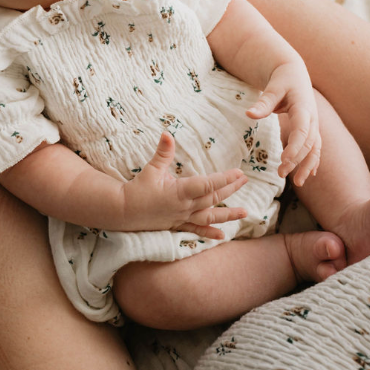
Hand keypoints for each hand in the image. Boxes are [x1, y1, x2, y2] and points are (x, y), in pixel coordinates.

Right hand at [119, 132, 247, 238]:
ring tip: (245, 212)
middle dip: (230, 189)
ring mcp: (183, 218)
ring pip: (210, 216)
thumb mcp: (151, 169)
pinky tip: (222, 236)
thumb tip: (167, 133)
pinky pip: (197, 230)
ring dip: (228, 214)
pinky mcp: (178, 225)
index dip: (224, 179)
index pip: (207, 185)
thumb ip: (163, 152)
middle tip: (245, 180)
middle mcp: (185, 207)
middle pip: (213, 198)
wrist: (123, 211)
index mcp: (180, 192)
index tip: (239, 173)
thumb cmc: (137, 189)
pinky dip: (209, 232)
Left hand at [246, 61, 319, 185]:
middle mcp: (312, 118)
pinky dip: (313, 161)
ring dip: (307, 165)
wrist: (295, 72)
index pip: (301, 131)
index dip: (294, 147)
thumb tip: (249, 114)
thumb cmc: (282, 79)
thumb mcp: (272, 87)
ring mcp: (314, 124)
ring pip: (315, 148)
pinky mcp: (311, 128)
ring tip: (297, 183)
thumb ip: (263, 102)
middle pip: (308, 144)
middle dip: (297, 160)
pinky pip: (315, 147)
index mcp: (303, 108)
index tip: (283, 161)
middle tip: (281, 174)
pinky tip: (310, 175)